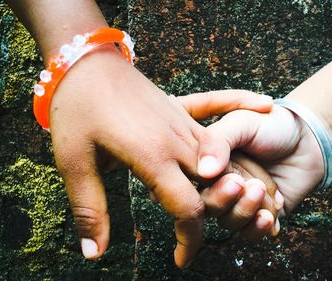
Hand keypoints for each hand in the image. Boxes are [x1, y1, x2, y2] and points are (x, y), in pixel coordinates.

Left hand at [48, 49, 273, 267]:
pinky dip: (230, 144)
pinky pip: (215, 132)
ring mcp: (183, 124)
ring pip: (221, 161)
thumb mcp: (74, 163)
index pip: (188, 209)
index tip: (182, 259)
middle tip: (199, 238)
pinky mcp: (181, 113)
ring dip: (228, 185)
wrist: (87, 61)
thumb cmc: (77, 109)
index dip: (190, 240)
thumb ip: (90, 210)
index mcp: (153, 156)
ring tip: (229, 204)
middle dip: (213, 216)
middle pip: (213, 188)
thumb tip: (95, 254)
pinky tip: (257, 116)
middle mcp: (177, 141)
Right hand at [178, 92, 283, 239]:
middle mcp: (219, 185)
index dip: (209, 184)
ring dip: (244, 211)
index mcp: (207, 163)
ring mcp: (240, 202)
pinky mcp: (260, 216)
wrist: (307, 137)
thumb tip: (204, 172)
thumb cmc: (272, 125)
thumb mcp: (241, 121)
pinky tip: (269, 215)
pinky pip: (250, 233)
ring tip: (262, 190)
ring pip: (229, 222)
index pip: (195, 183)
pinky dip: (258, 227)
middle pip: (208, 207)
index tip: (229, 175)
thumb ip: (217, 141)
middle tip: (244, 184)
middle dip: (226, 199)